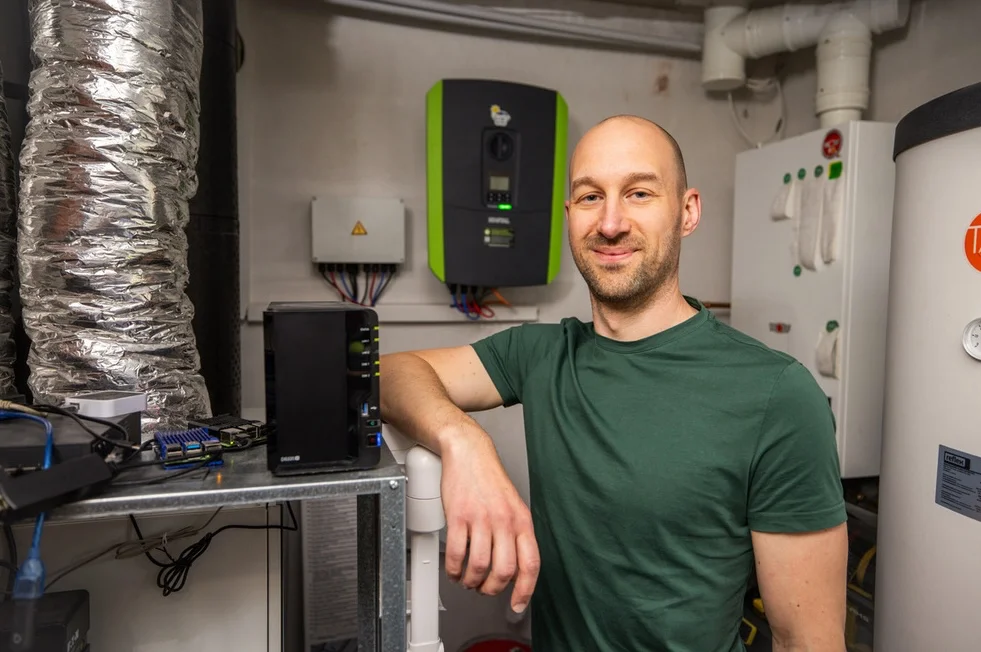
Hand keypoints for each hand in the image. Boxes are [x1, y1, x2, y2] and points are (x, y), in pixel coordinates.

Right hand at [440, 429, 539, 612]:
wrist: (469, 453)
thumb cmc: (489, 480)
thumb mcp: (513, 506)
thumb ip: (516, 535)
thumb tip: (515, 568)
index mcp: (522, 521)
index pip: (530, 563)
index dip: (525, 590)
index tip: (517, 605)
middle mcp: (504, 521)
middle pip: (504, 571)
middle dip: (492, 589)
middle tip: (484, 589)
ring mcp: (482, 518)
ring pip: (480, 566)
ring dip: (471, 581)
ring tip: (467, 579)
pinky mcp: (459, 516)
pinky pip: (457, 554)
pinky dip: (454, 569)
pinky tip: (454, 569)